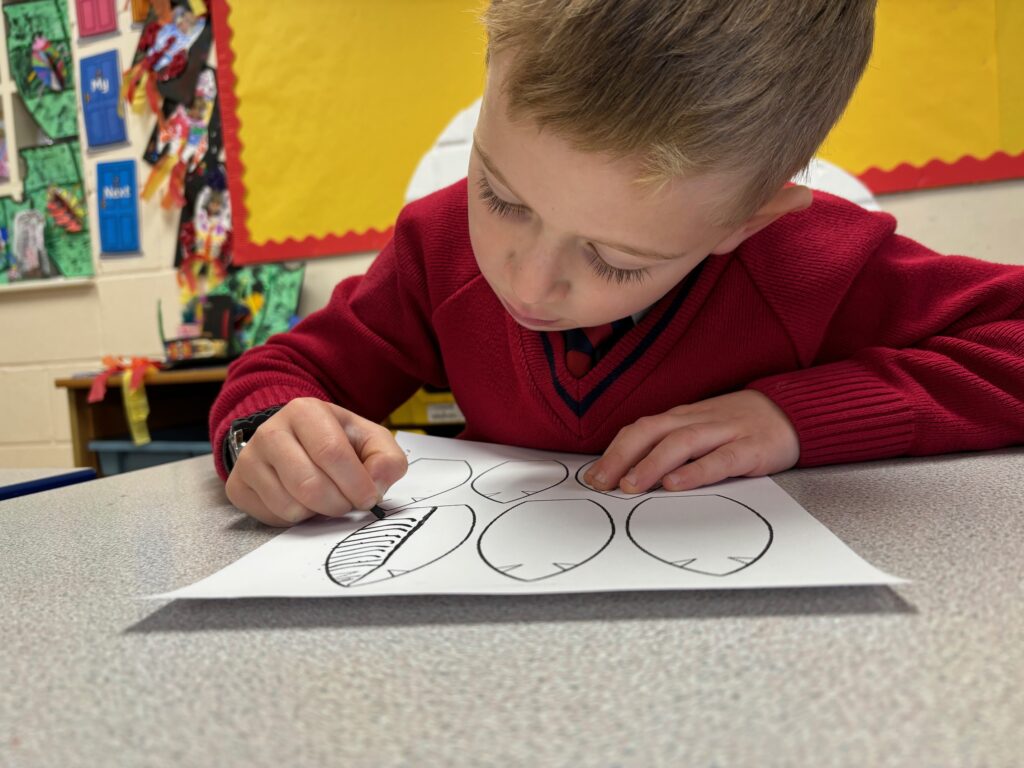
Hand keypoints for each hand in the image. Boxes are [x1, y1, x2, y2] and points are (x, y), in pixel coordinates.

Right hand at [225, 398, 407, 526]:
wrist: (295, 442)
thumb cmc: (338, 441)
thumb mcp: (371, 440)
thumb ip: (386, 460)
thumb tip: (375, 485)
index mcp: (305, 411)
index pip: (331, 452)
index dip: (356, 483)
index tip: (369, 498)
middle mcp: (270, 431)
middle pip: (309, 484)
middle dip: (339, 503)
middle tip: (349, 503)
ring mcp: (249, 459)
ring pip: (290, 505)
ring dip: (318, 513)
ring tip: (327, 498)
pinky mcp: (238, 486)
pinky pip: (272, 517)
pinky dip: (296, 519)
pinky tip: (302, 501)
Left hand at [584, 390, 799, 493]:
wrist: (791, 412)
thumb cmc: (738, 426)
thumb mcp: (700, 430)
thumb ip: (670, 445)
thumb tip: (629, 473)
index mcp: (682, 418)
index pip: (640, 429)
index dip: (614, 451)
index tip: (592, 476)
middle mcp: (698, 421)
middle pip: (652, 432)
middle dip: (621, 456)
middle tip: (600, 483)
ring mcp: (724, 433)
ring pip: (681, 443)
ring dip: (651, 464)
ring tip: (630, 485)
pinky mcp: (751, 449)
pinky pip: (720, 459)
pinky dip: (696, 471)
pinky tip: (677, 484)